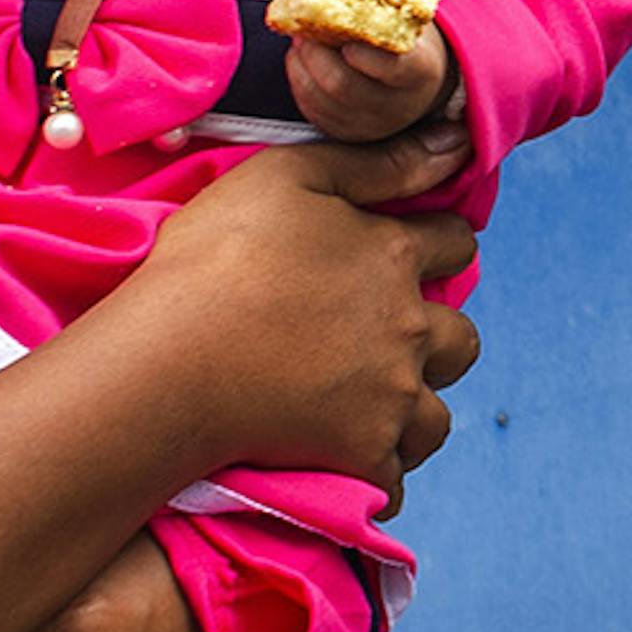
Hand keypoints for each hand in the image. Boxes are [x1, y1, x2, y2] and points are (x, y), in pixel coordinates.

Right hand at [70, 126, 476, 480]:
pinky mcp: (361, 457)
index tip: (405, 259)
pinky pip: (394, 482)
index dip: (433, 247)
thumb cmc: (214, 256)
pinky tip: (346, 465)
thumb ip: (377, 161)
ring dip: (413, 413)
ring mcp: (390, 399)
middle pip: (463, 340)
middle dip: (437, 340)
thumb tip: (454, 149)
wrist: (168, 358)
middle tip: (385, 344)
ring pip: (435, 420)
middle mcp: (408, 331)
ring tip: (369, 411)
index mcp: (393, 258)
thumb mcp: (288, 175)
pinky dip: (376, 476)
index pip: (455, 245)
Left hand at [276, 24, 448, 146]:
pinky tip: (301, 59)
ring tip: (300, 38)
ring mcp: (370, 125)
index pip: (393, 68)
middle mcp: (398, 107)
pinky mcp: (345, 133)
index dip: (364, 55)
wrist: (416, 83)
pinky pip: (310, 108)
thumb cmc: (404, 37)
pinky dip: (298, 79)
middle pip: (341, 84)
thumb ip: (377, 2)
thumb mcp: (405, 16)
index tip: (346, 39)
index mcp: (421, 72)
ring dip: (301, 62)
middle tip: (303, 28)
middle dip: (315, 52)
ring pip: (319, 97)